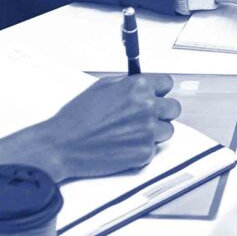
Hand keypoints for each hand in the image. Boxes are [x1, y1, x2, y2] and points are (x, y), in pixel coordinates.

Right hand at [32, 74, 180, 179]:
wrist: (63, 145)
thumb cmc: (77, 118)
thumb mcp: (101, 87)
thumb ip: (127, 84)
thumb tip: (141, 84)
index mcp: (137, 87)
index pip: (167, 83)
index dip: (160, 90)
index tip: (156, 95)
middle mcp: (147, 106)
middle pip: (173, 108)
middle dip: (161, 112)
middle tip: (145, 117)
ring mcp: (148, 130)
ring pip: (167, 130)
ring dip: (155, 132)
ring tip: (131, 133)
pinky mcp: (145, 152)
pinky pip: (154, 149)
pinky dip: (142, 149)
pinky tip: (124, 146)